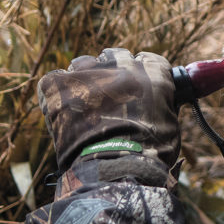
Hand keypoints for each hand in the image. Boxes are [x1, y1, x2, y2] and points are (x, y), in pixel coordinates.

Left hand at [37, 48, 179, 171]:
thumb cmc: (149, 152)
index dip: (142, 76)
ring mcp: (89, 72)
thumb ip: (162, 106)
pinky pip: (54, 80)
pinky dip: (57, 93)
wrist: (116, 166)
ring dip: (86, 79)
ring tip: (85, 103)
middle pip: (115, 56)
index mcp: (153, 71)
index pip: (147, 60)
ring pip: (84, 64)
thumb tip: (156, 107)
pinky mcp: (59, 85)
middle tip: (111, 97)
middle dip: (113, 72)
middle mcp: (121, 64)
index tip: (138, 88)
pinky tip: (63, 111)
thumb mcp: (169, 125)